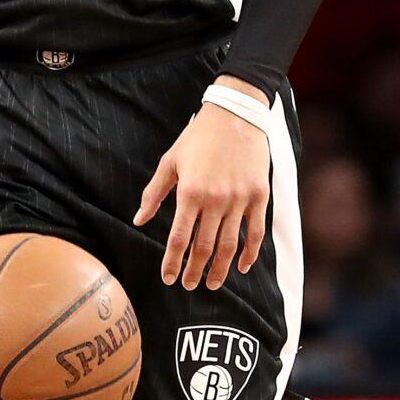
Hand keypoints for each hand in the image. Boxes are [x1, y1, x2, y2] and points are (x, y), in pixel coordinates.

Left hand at [134, 79, 271, 290]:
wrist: (236, 114)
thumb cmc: (198, 137)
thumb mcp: (170, 161)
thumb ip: (154, 193)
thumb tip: (139, 220)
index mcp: (190, 193)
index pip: (179, 238)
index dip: (172, 262)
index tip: (168, 278)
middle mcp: (216, 200)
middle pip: (204, 247)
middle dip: (195, 270)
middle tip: (188, 285)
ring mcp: (240, 199)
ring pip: (230, 245)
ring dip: (220, 269)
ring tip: (212, 284)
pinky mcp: (260, 196)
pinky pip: (255, 232)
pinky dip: (249, 253)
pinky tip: (241, 266)